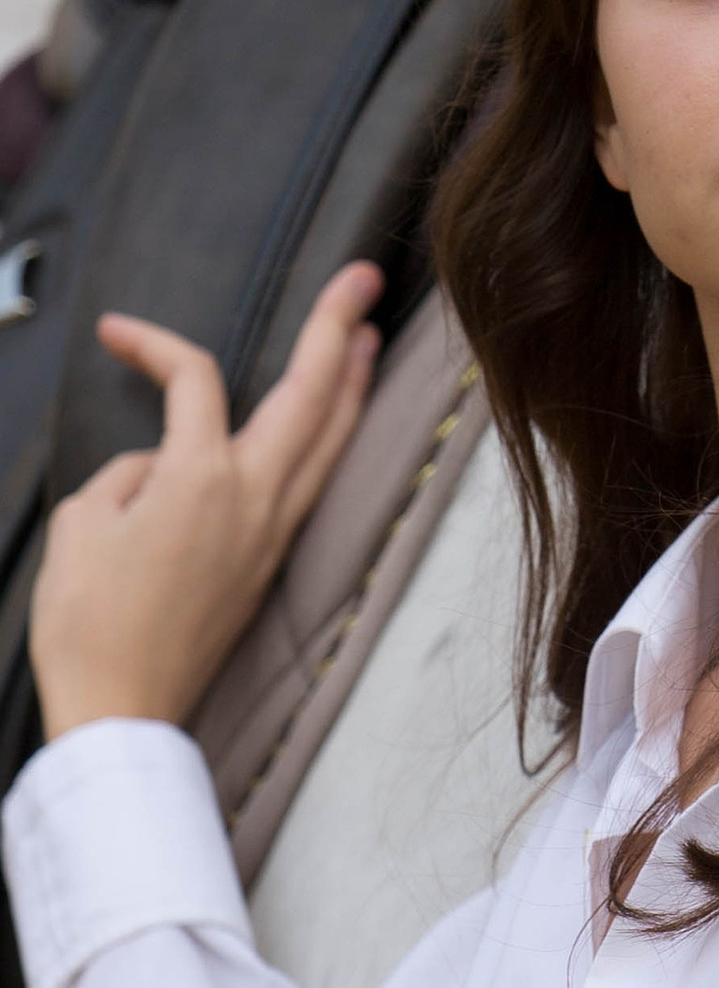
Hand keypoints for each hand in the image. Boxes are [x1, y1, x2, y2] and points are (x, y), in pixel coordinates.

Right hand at [29, 263, 382, 739]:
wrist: (120, 710)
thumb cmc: (88, 627)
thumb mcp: (81, 527)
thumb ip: (126, 476)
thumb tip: (160, 469)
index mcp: (199, 480)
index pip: (194, 382)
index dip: (155, 345)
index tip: (118, 332)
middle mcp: (253, 499)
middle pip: (312, 391)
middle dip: (338, 325)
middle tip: (362, 277)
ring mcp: (272, 532)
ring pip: (331, 438)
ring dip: (351, 379)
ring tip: (368, 334)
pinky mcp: (271, 562)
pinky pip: (316, 481)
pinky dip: (332, 437)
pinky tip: (334, 423)